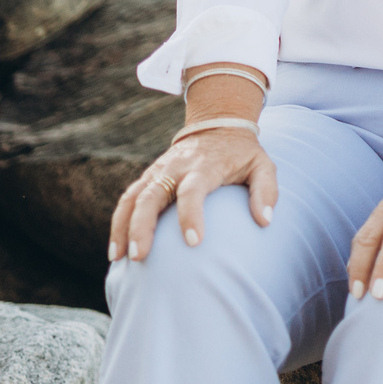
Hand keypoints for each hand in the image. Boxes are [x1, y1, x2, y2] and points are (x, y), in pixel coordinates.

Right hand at [110, 126, 277, 263]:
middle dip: (143, 227)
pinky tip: (116, 250)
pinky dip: (118, 222)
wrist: (218, 124)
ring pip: (132, 198)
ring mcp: (158, 171)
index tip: (194, 243)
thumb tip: (265, 220)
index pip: (193, 190)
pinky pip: (127, 199)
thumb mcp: (262, 165)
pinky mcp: (148, 177)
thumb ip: (266, 191)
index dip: (191, 215)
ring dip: (123, 227)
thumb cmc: (242, 153)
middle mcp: (176, 167)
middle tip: (140, 257)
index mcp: (205, 165)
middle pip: (152, 196)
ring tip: (119, 258)